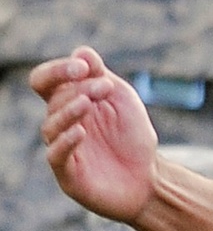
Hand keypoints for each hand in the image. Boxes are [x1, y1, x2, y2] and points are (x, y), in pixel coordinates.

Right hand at [29, 47, 159, 219]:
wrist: (149, 179)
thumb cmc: (132, 138)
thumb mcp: (121, 100)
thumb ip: (101, 76)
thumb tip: (81, 51)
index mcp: (68, 103)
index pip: (44, 81)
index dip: (57, 70)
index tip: (83, 67)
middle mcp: (60, 125)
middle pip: (53, 99)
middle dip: (78, 89)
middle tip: (105, 88)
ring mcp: (62, 149)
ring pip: (50, 126)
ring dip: (68, 111)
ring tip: (87, 104)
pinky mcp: (68, 175)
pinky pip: (56, 156)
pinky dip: (66, 142)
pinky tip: (81, 132)